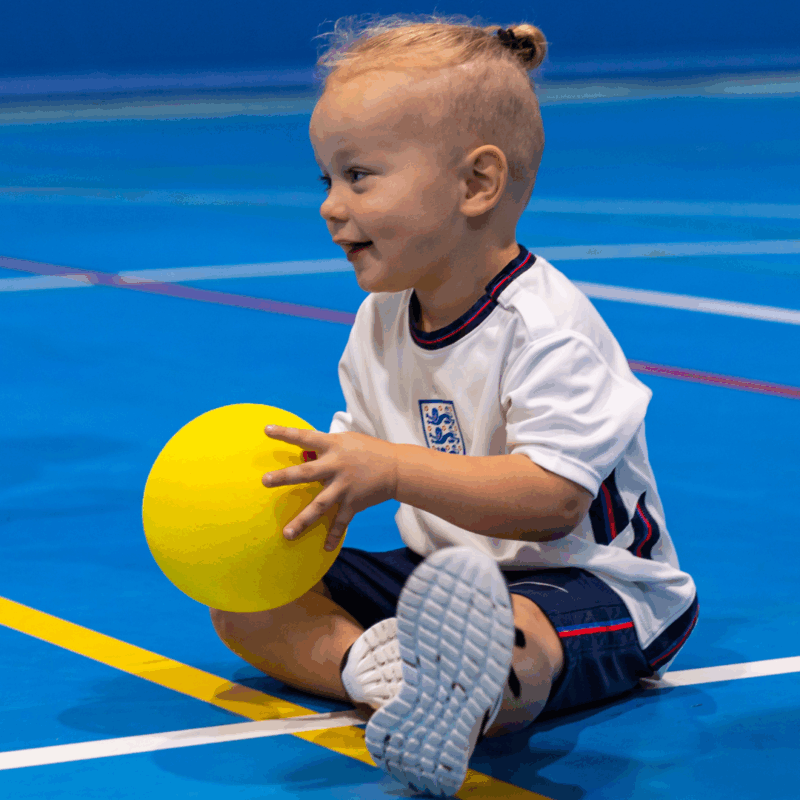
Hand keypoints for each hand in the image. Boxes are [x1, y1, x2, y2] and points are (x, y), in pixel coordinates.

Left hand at [262, 426, 397, 551]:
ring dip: (303, 520)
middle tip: (265, 480)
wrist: (397, 467)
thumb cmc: (368, 450)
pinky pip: (341, 522)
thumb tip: (304, 452)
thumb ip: (326, 446)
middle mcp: (337, 466)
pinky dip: (334, 535)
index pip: (306, 437)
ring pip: (320, 505)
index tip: (267, 430)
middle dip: (285, 477)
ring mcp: (345, 486)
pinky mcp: (354, 503)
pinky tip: (325, 548)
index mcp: (333, 446)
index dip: (286, 433)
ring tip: (287, 533)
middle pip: (307, 472)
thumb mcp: (347, 440)